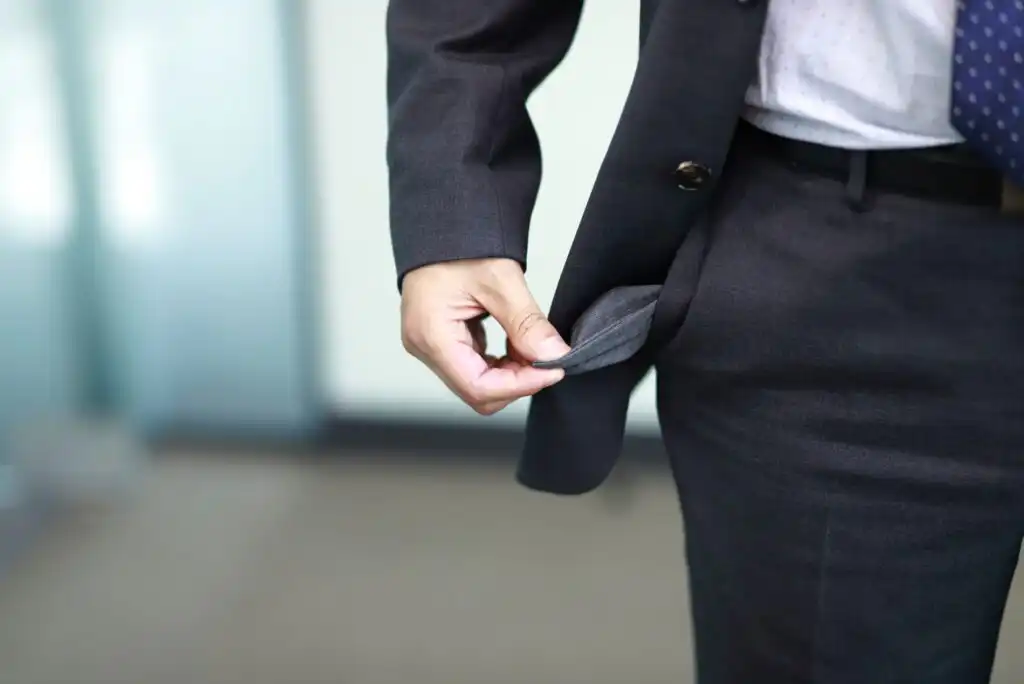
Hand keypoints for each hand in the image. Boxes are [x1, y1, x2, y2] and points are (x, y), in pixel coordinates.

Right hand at [401, 258, 570, 414]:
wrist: (442, 222)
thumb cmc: (458, 242)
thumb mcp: (500, 280)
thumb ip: (528, 323)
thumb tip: (554, 355)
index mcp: (431, 334)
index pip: (478, 386)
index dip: (520, 385)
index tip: (552, 370)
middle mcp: (424, 347)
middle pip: (476, 392)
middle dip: (516, 381)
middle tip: (545, 358)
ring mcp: (429, 346)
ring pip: (476, 384)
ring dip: (510, 373)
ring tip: (531, 345)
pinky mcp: (439, 341)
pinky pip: (473, 368)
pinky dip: (500, 363)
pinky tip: (516, 343)